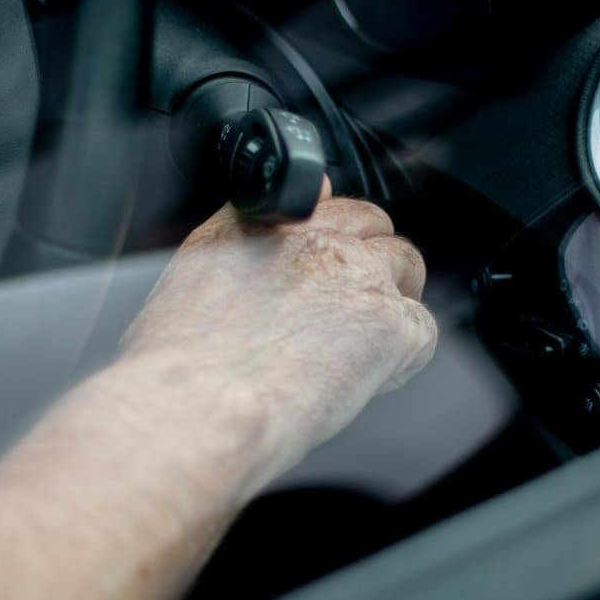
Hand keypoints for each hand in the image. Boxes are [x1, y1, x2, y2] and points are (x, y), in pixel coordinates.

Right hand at [119, 178, 437, 480]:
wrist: (200, 402)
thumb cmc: (177, 364)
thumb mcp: (187, 281)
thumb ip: (233, 247)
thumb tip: (252, 237)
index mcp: (257, 220)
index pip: (320, 197)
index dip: (329, 234)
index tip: (325, 258)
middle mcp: (312, 236)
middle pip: (372, 225)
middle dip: (367, 261)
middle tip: (345, 312)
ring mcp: (357, 274)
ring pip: (406, 266)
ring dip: (392, 301)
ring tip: (360, 347)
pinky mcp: (388, 322)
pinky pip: (421, 330)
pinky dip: (402, 357)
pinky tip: (366, 380)